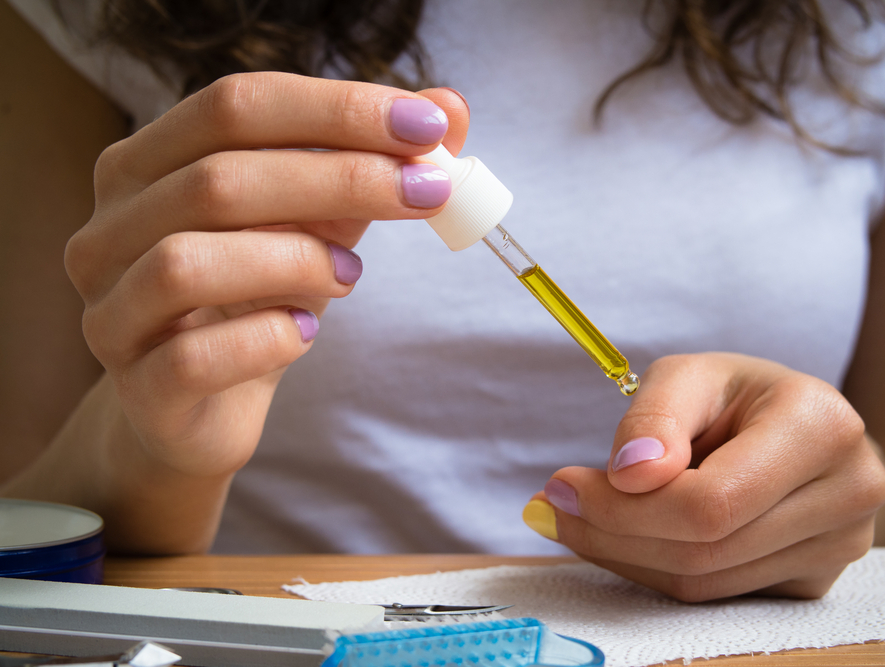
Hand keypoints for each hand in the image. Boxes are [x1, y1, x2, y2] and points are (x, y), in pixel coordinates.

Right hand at [51, 73, 467, 549]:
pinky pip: (195, 358)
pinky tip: (305, 332)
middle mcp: (108, 228)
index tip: (427, 124)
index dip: (336, 109)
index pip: (234, 106)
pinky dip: (268, 340)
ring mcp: (109, 311)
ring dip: (295, 260)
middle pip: (217, 179)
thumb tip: (450, 106)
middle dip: (341, 179)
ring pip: (188, 263)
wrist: (204, 405)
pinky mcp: (138, 388)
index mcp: (145, 164)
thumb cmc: (258, 297)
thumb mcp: (318, 220)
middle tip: (426, 193)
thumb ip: (370, 163)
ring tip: (351, 275)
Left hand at [523, 353, 884, 601]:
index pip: (711, 503)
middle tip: (551, 507)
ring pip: (705, 584)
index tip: (562, 486)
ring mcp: (841, 545)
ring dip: (625, 555)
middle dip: (612, 533)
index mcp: (822, 426)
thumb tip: (630, 476)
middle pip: (705, 550)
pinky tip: (630, 535)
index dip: (625, 508)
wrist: (793, 428)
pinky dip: (657, 569)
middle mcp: (849, 492)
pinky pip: (717, 596)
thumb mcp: (687, 377)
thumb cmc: (735, 395)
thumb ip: (654, 418)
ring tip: (581, 516)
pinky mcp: (817, 580)